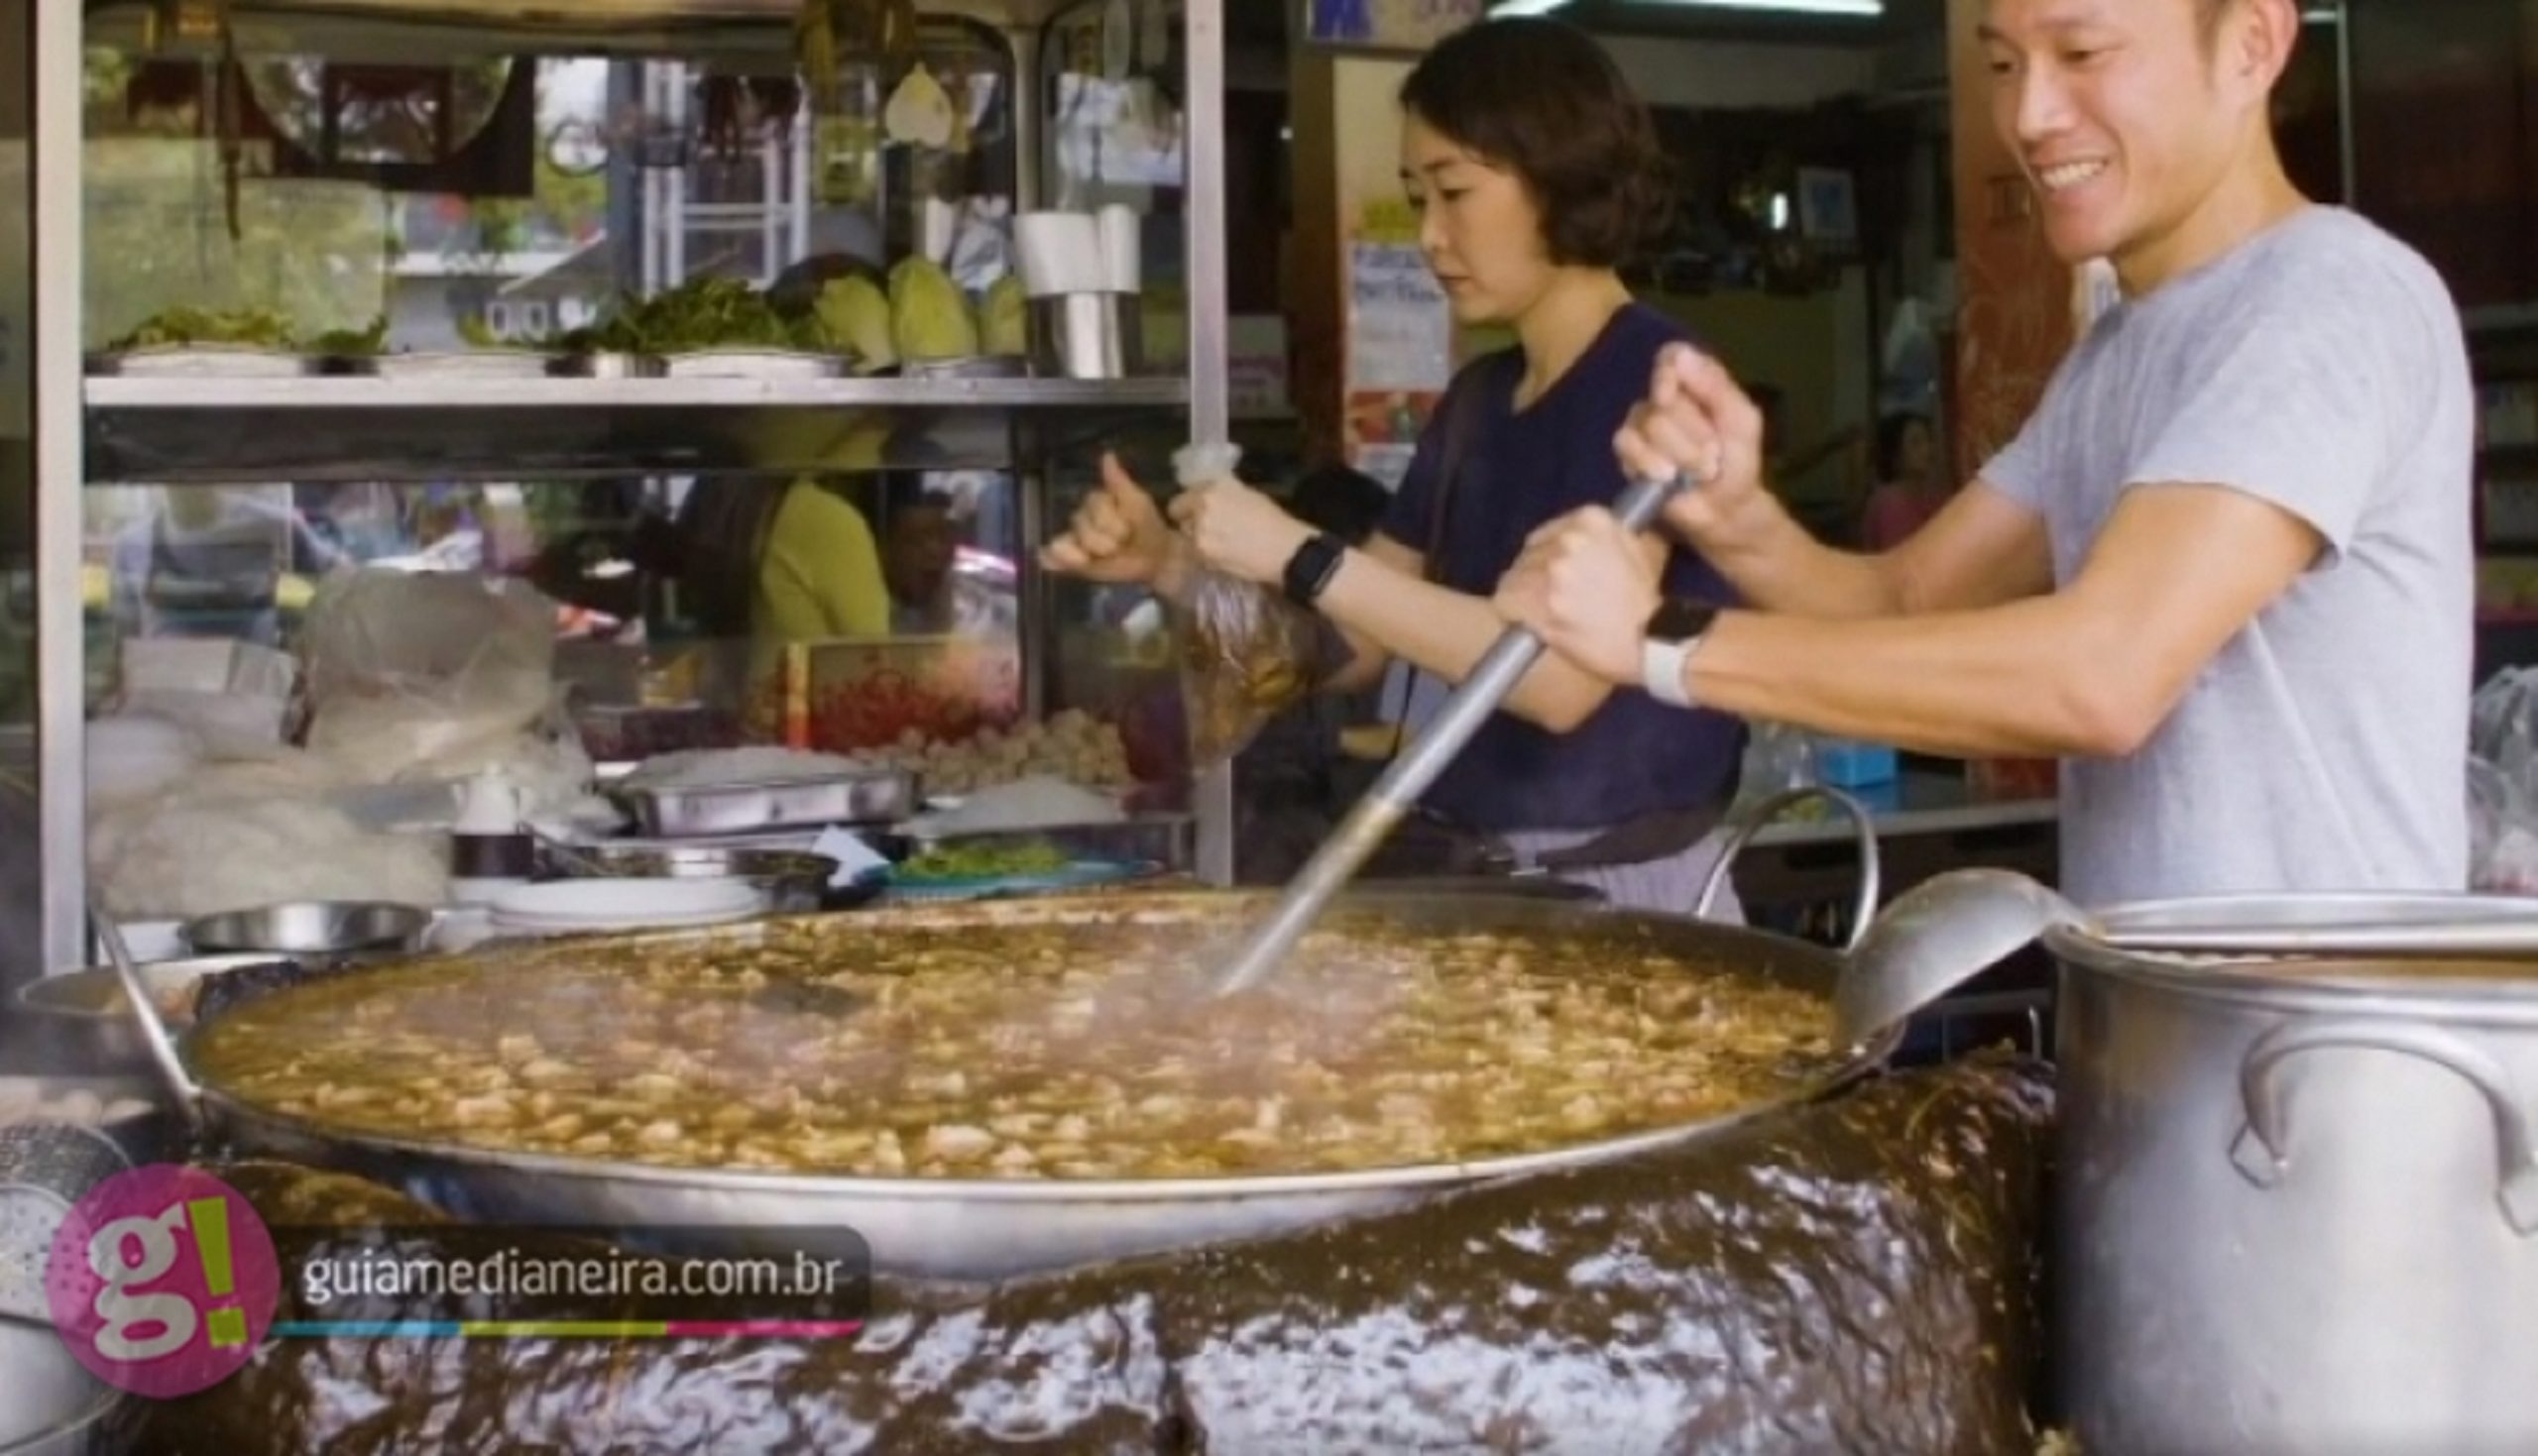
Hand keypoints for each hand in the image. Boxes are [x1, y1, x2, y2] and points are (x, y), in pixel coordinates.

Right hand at [1041, 453, 1177, 586]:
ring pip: (1068, 541)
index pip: (1094, 505)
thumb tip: (1107, 455)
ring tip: (1110, 555)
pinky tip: (1055, 561)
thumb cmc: (1147, 527)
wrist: (1154, 558)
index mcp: (1096, 501)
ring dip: (1089, 552)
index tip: (1129, 529)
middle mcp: (1082, 517)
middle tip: (1122, 544)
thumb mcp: (1137, 502)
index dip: (1111, 521)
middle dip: (1104, 539)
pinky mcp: (1071, 560)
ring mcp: (1075, 539)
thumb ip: (1119, 482)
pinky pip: (1053, 554)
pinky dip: (1054, 557)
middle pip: (1080, 524)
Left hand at [1167, 476, 1313, 588]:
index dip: (1188, 504)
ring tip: (1216, 542)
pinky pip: (1195, 552)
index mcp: (1212, 488)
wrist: (1284, 549)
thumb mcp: (1246, 494)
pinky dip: (1203, 553)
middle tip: (1206, 526)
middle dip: (1189, 520)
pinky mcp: (1203, 555)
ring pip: (1186, 535)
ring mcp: (1198, 532)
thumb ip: (1221, 492)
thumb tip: (1208, 493)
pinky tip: (1221, 553)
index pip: (1183, 496)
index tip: (1195, 510)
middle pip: (1179, 515)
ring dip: (1195, 537)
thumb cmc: (1272, 519)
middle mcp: (1201, 506)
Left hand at [1494, 507, 1665, 686]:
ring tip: (1543, 615)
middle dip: (1536, 576)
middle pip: (1530, 554)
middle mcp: (1568, 538)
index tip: (1556, 576)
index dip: (1549, 557)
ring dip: (1523, 596)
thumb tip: (1583, 533)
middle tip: (1552, 599)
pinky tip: (1528, 624)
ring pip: (1514, 577)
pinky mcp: (1536, 601)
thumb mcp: (1639, 550)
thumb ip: (1608, 534)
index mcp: (1592, 519)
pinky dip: (1511, 613)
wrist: (1651, 642)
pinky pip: (1504, 602)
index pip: (1549, 533)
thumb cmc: (1646, 602)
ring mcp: (1551, 569)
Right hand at [1614, 344, 1772, 551]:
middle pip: (1664, 398)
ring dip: (1681, 453)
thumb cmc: (1737, 462)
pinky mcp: (1628, 455)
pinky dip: (1653, 464)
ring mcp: (1641, 426)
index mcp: (1692, 382)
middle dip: (1695, 432)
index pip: (1670, 356)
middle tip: (1713, 455)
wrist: (1726, 509)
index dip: (1670, 372)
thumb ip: (1717, 387)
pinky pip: (1630, 447)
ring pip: (1650, 425)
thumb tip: (1681, 354)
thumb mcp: (1741, 420)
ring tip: (1699, 472)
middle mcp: (1662, 399)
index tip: (1678, 395)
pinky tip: (1670, 479)